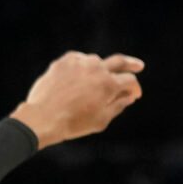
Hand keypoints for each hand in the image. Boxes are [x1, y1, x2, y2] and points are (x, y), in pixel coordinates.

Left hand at [11, 51, 144, 148]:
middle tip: (138, 65)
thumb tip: (130, 96)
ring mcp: (80, 62)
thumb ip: (119, 105)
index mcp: (108, 84)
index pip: (130, 81)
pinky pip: (79, 60)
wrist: (44, 117)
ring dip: (101, 71)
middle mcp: (96, 68)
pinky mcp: (65, 61)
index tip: (135, 95)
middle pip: (119, 61)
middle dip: (131, 64)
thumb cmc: (74, 123)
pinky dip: (83, 68)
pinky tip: (80, 78)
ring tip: (97, 82)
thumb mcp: (102, 119)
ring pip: (96, 62)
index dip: (135, 88)